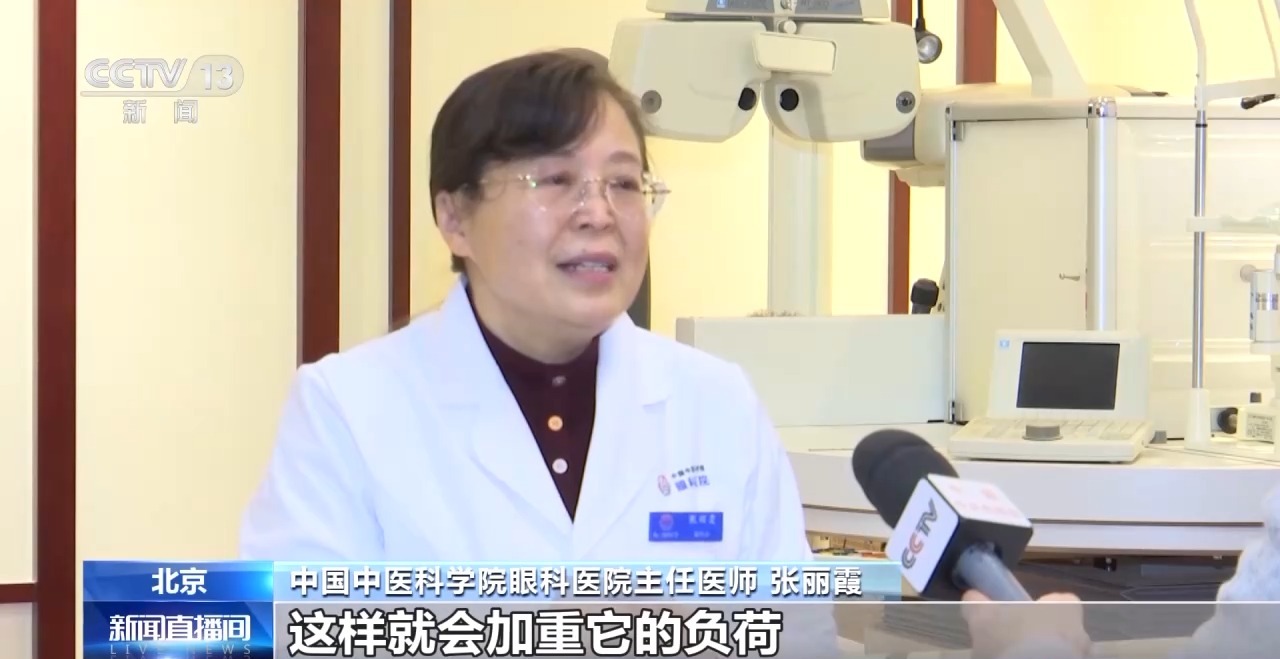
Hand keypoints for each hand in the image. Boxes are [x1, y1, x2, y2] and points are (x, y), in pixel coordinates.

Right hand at [961, 590, 1091, 658]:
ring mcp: (1081, 657)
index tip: (1023, 614)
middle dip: (1043, 635)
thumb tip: (973, 597)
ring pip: (1063, 652)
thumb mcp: (982, 617)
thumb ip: (977, 604)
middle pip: (1062, 628)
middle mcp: (1080, 631)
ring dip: (1045, 654)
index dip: (1043, 606)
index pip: (1062, 600)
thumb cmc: (1012, 640)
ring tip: (1017, 657)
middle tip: (1015, 644)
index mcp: (1063, 607)